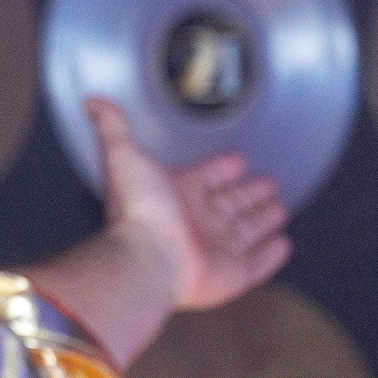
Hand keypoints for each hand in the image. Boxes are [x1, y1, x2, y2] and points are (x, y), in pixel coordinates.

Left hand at [87, 96, 290, 311]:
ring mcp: (215, 249)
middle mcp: (196, 221)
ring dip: (263, 220)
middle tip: (268, 183)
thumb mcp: (123, 155)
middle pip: (231, 203)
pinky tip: (282, 244)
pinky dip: (271, 255)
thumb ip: (114, 127)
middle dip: (250, 192)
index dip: (222, 167)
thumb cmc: (138, 210)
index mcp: (177, 194)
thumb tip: (95, 103)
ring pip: (246, 231)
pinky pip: (257, 264)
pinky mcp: (232, 274)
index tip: (238, 160)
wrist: (148, 258)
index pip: (207, 175)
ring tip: (279, 208)